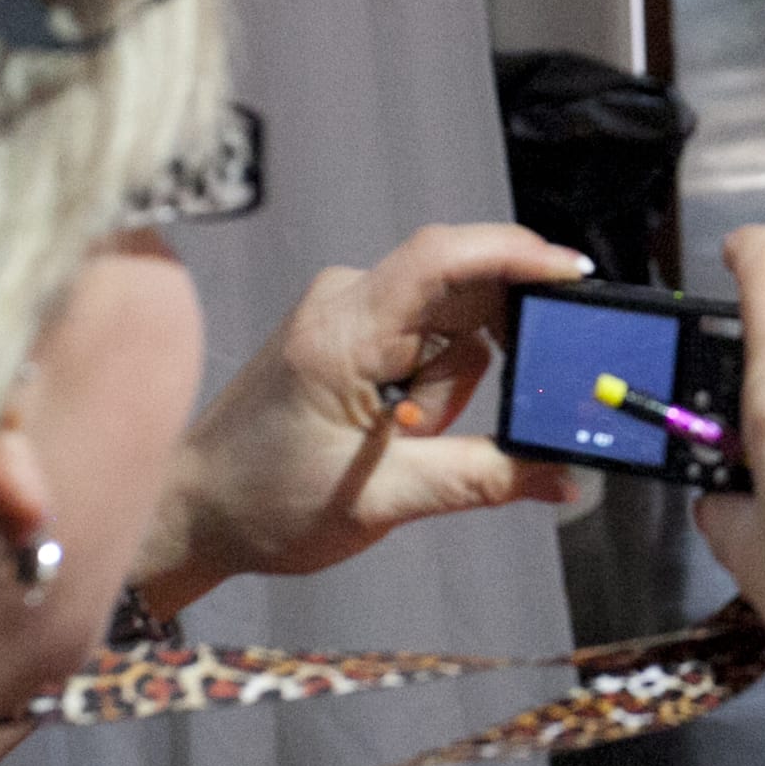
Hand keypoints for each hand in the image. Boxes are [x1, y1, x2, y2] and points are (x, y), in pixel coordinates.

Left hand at [138, 224, 592, 611]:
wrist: (189, 511)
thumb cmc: (263, 505)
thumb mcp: (384, 501)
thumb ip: (484, 478)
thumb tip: (565, 475)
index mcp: (342, 334)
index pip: (441, 258)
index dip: (516, 254)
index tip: (575, 276)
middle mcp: (344, 300)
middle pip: (462, 294)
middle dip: (478, 366)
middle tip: (434, 432)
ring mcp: (345, 309)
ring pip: (451, 323)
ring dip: (449, 388)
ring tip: (398, 444)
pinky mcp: (349, 327)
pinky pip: (427, 335)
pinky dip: (432, 382)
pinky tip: (398, 428)